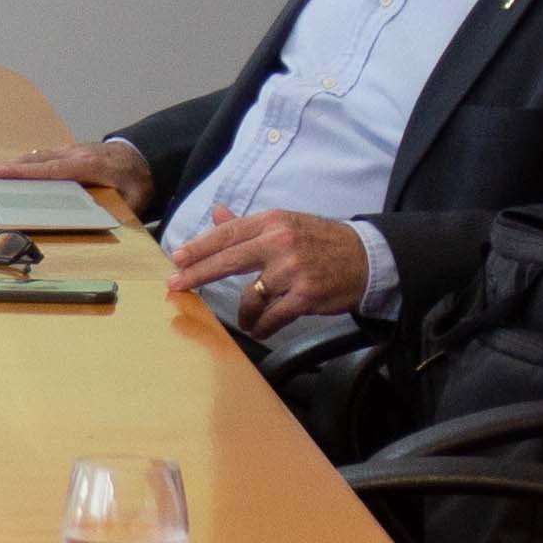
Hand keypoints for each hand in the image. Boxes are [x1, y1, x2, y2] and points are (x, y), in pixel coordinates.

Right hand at [0, 134, 145, 199]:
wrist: (146, 154)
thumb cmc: (138, 179)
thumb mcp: (136, 198)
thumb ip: (122, 210)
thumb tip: (110, 225)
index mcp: (85, 166)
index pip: (46, 169)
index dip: (19, 172)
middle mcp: (72, 154)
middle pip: (31, 161)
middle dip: (2, 169)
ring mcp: (69, 151)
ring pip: (33, 157)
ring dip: (8, 166)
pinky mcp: (67, 153)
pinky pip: (40, 158)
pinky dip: (22, 165)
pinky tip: (7, 173)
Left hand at [164, 205, 368, 333]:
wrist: (366, 258)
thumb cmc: (322, 242)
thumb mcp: (286, 224)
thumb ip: (249, 225)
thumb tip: (217, 214)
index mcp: (273, 222)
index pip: (227, 234)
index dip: (199, 247)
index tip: (178, 258)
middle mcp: (280, 242)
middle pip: (228, 260)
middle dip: (197, 274)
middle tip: (175, 285)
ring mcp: (293, 270)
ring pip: (250, 297)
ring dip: (245, 312)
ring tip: (249, 317)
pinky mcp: (305, 295)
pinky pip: (271, 317)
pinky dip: (262, 326)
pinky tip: (260, 328)